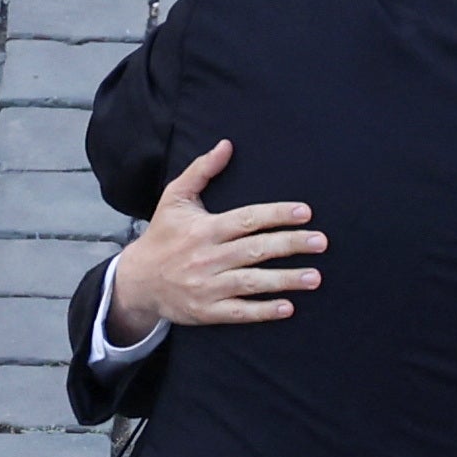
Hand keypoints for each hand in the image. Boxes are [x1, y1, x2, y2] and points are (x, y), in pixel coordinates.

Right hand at [104, 140, 324, 343]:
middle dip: (290, 245)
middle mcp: (207, 257)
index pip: (247, 219)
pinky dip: (262, 311)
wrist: (135, 281)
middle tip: (321, 242)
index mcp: (204, 229)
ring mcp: (207, 286)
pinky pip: (238, 312)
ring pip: (252, 282)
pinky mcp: (205, 311)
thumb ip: (201, 170)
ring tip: (315, 278)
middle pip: (255, 249)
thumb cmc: (161, 236)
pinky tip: (287, 307)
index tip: (305, 212)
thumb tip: (227, 145)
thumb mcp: (175, 199)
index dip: (277, 214)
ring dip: (285, 280)